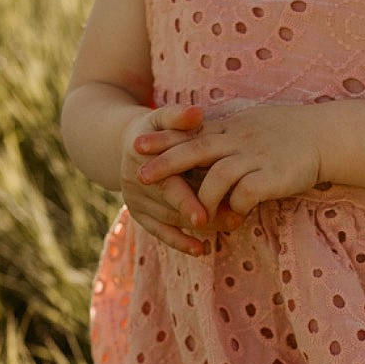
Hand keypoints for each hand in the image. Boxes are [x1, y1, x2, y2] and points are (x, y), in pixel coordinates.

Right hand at [120, 103, 245, 256]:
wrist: (128, 143)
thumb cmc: (156, 127)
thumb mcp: (162, 117)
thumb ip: (178, 116)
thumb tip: (196, 114)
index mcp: (143, 161)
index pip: (167, 186)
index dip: (187, 201)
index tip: (205, 216)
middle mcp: (137, 185)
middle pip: (173, 208)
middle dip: (204, 215)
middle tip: (236, 220)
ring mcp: (137, 202)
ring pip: (171, 221)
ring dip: (201, 227)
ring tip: (232, 226)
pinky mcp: (140, 215)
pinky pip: (160, 233)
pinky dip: (180, 242)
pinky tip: (201, 249)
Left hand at [133, 102, 322, 222]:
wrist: (327, 136)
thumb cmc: (289, 134)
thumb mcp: (253, 124)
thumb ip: (227, 134)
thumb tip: (205, 142)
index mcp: (231, 128)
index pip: (190, 133)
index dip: (163, 139)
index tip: (137, 145)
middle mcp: (239, 140)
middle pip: (194, 150)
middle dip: (166, 164)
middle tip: (142, 177)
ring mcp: (255, 157)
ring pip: (217, 178)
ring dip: (203, 201)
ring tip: (198, 220)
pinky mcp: (272, 176)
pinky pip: (244, 195)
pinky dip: (234, 209)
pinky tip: (234, 219)